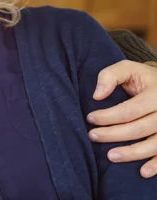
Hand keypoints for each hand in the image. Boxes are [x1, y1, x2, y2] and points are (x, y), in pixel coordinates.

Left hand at [86, 60, 156, 177]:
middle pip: (138, 128)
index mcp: (155, 94)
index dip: (108, 116)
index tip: (90, 119)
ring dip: (132, 153)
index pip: (129, 110)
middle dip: (113, 134)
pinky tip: (142, 172)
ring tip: (111, 156)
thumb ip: (110, 76)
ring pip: (153, 144)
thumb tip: (97, 96)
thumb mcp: (127, 68)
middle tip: (92, 136)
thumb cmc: (142, 78)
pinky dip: (156, 165)